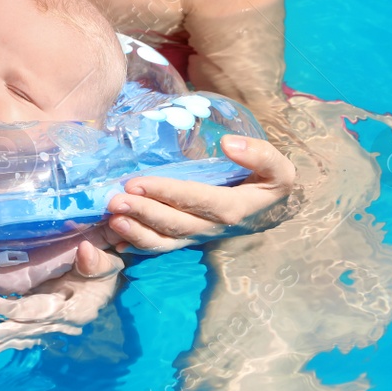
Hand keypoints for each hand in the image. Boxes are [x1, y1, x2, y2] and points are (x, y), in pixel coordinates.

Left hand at [0, 243, 122, 363]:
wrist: (106, 290)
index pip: (26, 311)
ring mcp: (41, 330)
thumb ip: (97, 262)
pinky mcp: (32, 329)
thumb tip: (84, 250)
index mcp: (68, 312)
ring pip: (5, 342)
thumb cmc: (104, 275)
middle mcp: (51, 326)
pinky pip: (6, 339)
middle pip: (10, 332)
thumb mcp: (108, 267)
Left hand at [105, 135, 295, 252]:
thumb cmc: (268, 182)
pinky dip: (139, 246)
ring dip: (136, 232)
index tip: (137, 182)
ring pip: (165, 240)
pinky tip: (116, 242)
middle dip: (143, 213)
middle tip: (114, 202)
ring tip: (112, 221)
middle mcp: (211, 227)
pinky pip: (162, 247)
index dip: (167, 192)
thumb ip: (261, 155)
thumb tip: (229, 143)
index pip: (197, 200)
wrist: (269, 209)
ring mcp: (197, 235)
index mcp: (232, 208)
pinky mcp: (186, 238)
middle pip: (175, 223)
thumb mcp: (279, 169)